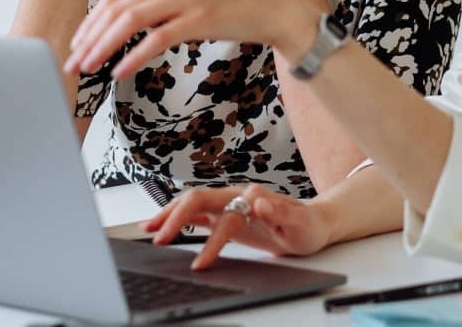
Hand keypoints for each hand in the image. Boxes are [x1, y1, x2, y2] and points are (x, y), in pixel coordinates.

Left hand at [66, 0, 318, 77]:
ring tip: (89, 67)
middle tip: (74, 61)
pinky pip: (158, 39)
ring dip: (104, 47)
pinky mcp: (200, 18)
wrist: (270, 6)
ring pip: (131, 20)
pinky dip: (134, 56)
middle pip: (117, 6)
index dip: (91, 20)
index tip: (77, 44)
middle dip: (90, 36)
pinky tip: (120, 71)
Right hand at [143, 184, 329, 269]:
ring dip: (171, 213)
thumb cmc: (307, 225)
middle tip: (156, 238)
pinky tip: (165, 224)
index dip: (211, 241)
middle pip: (199, 199)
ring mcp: (230, 204)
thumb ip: (279, 212)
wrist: (313, 221)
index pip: (224, 216)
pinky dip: (180, 217)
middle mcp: (237, 196)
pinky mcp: (227, 214)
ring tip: (148, 227)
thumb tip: (257, 201)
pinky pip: (199, 213)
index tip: (200, 264)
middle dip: (176, 217)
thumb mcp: (299, 223)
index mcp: (252, 198)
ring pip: (194, 203)